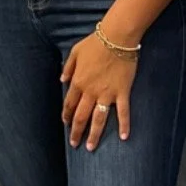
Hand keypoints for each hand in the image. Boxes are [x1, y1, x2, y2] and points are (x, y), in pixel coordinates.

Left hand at [60, 34, 136, 149]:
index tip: (66, 124)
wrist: (117, 38)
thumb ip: (68, 67)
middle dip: (76, 132)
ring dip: (94, 134)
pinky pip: (123, 112)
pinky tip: (123, 137)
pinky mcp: (122, 93)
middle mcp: (91, 91)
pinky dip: (124, 125)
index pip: (69, 104)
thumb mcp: (75, 52)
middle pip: (81, 116)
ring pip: (98, 119)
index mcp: (78, 82)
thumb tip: (61, 80)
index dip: (66, 115)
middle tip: (74, 144)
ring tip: (91, 147)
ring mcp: (107, 94)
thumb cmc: (96, 42)